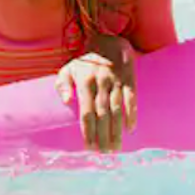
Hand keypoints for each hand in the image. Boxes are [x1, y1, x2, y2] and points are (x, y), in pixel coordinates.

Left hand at [55, 36, 136, 151]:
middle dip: (102, 136)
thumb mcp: (68, 68)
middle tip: (104, 153)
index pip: (86, 113)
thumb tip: (65, 100)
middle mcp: (100, 83)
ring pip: (116, 110)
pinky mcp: (129, 79)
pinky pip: (131, 99)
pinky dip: (132, 114)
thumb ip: (62, 83)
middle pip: (101, 115)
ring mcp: (116, 82)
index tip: (89, 147)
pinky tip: (131, 129)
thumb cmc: (85, 61)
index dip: (88, 131)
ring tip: (115, 148)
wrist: (108, 41)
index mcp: (84, 83)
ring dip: (116, 130)